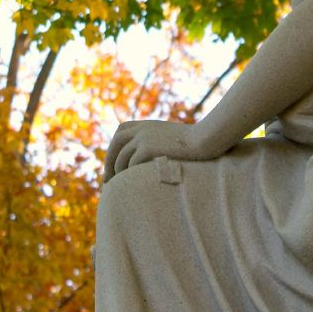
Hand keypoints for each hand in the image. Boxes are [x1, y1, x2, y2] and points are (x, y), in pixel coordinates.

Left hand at [103, 119, 221, 181]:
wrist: (204, 139)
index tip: (112, 165)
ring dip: (118, 172)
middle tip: (108, 181)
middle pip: (116, 144)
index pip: (120, 132)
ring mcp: (143, 137)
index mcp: (146, 124)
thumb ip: (156, 141)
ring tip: (120, 187)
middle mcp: (142, 129)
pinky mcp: (148, 148)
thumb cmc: (192, 143)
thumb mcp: (170, 137)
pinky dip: (129, 174)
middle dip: (109, 162)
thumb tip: (144, 159)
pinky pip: (131, 163)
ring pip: (122, 156)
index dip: (113, 148)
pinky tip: (133, 184)